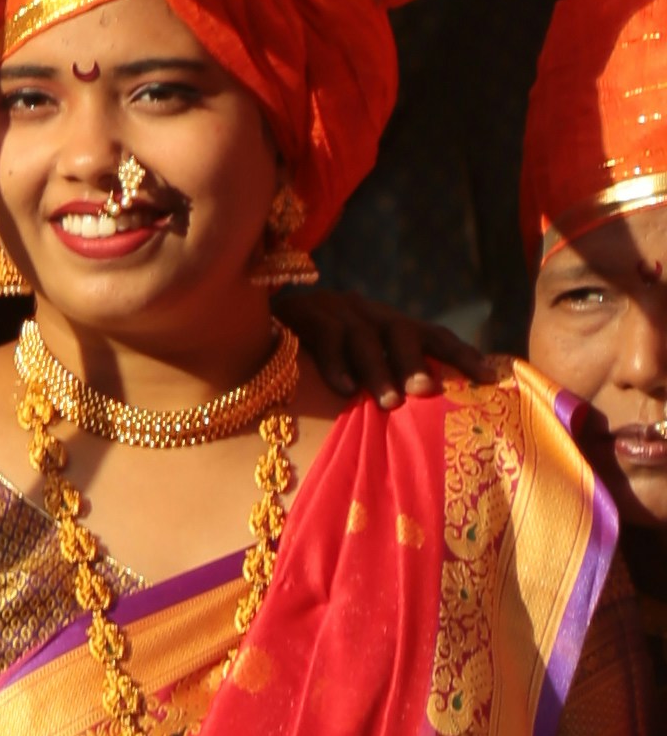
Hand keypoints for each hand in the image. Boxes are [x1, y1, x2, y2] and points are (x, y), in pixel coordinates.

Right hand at [272, 280, 489, 407]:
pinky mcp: (302, 313)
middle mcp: (365, 310)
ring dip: (379, 371)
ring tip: (389, 403)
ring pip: (366, 336)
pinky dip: (337, 364)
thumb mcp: (352, 370)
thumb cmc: (306, 367)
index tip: (489, 378)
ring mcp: (333, 309)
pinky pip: (326, 336)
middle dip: (415, 362)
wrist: (245, 329)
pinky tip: (344, 390)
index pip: (432, 333)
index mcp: (384, 322)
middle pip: (402, 330)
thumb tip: (421, 426)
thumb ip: (382, 383)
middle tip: (428, 393)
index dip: (461, 353)